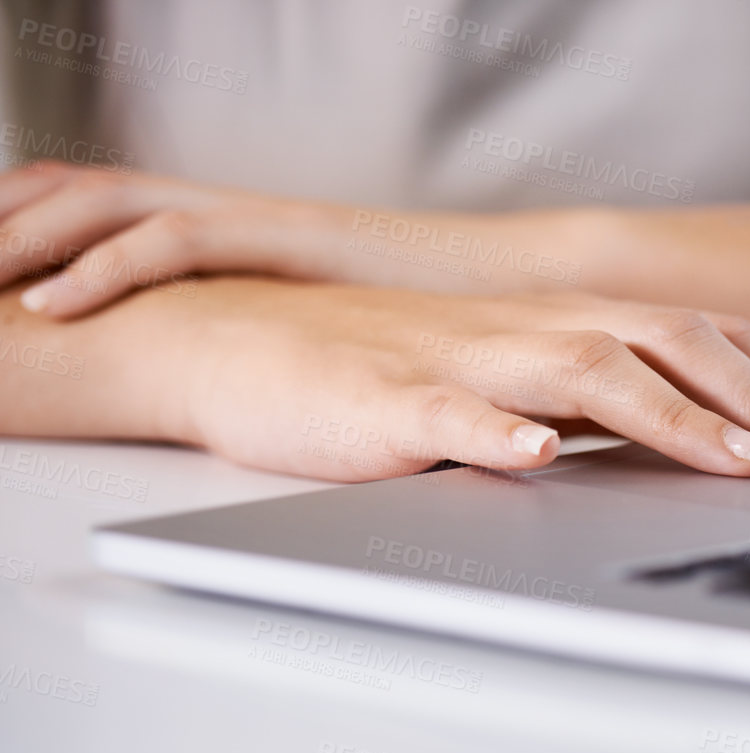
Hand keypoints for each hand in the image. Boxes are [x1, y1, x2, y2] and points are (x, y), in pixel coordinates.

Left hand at [0, 162, 511, 316]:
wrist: (526, 286)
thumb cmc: (447, 325)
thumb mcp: (341, 341)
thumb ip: (285, 348)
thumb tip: (240, 389)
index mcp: (244, 240)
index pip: (113, 214)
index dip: (37, 233)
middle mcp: (238, 218)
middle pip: (86, 193)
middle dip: (5, 223)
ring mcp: (257, 220)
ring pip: (105, 204)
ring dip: (24, 234)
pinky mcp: (282, 235)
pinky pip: (168, 236)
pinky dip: (97, 265)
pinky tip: (50, 302)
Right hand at [65, 279, 749, 480]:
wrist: (245, 346)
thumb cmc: (390, 377)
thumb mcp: (517, 387)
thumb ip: (601, 407)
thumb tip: (702, 443)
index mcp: (571, 327)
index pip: (707, 344)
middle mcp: (535, 330)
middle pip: (673, 347)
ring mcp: (466, 361)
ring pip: (585, 373)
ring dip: (674, 418)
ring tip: (745, 461)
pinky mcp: (389, 401)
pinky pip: (447, 413)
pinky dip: (497, 433)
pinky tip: (539, 458)